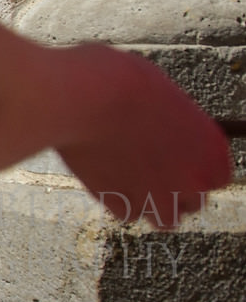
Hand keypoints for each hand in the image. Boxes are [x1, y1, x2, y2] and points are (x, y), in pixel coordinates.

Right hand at [58, 47, 232, 228]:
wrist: (84, 99)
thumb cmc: (123, 82)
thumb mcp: (163, 92)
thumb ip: (172, 121)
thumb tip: (161, 124)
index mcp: (212, 152)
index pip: (218, 176)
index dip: (195, 167)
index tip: (178, 156)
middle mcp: (192, 182)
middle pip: (192, 201)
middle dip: (174, 188)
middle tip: (150, 166)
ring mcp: (156, 198)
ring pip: (164, 218)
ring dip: (152, 203)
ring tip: (131, 180)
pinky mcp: (119, 203)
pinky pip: (125, 212)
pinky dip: (118, 199)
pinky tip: (106, 177)